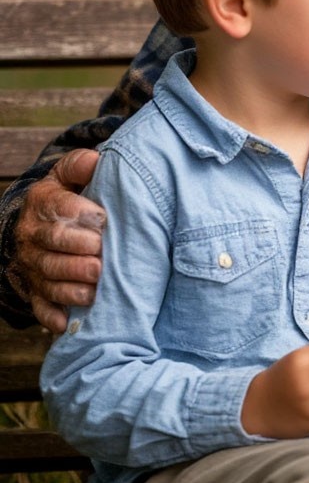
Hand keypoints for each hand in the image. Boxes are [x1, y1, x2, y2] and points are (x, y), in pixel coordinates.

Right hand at [11, 150, 104, 332]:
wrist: (38, 222)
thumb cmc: (66, 194)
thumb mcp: (67, 174)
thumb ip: (80, 165)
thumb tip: (97, 160)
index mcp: (41, 204)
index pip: (57, 208)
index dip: (79, 214)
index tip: (102, 219)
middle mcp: (32, 236)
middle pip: (53, 245)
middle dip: (78, 251)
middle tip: (102, 254)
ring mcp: (32, 265)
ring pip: (49, 276)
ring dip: (71, 283)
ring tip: (96, 286)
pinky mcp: (36, 288)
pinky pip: (40, 304)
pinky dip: (53, 314)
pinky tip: (67, 322)